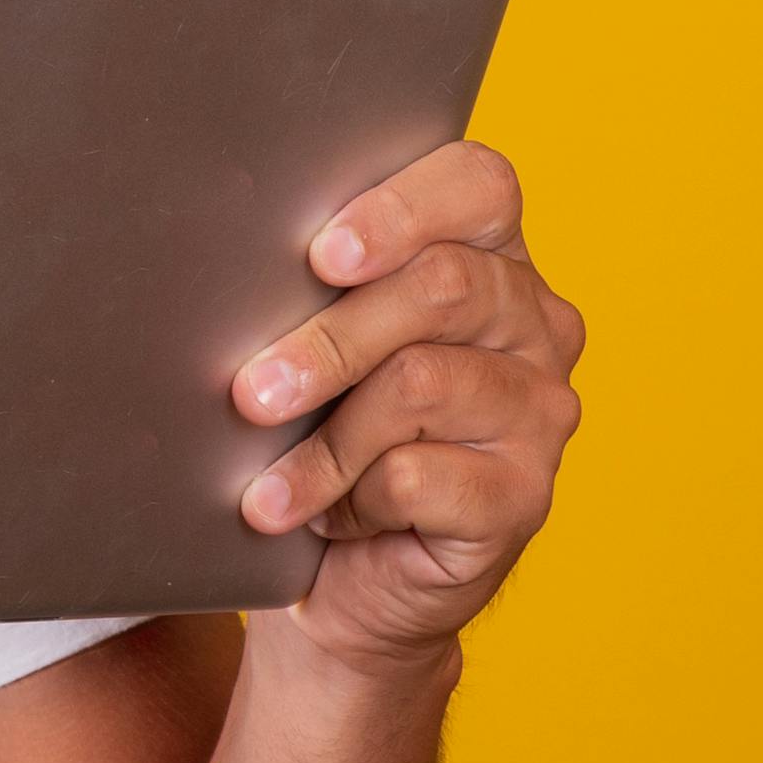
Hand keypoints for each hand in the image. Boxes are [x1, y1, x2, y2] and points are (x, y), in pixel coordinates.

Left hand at [232, 139, 585, 676]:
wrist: (341, 577)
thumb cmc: (315, 432)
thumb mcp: (310, 341)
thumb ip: (306, 286)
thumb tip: (222, 258)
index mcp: (487, 255)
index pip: (477, 185)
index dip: (400, 210)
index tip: (319, 254)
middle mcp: (533, 322)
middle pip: (441, 286)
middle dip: (327, 338)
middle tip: (249, 393)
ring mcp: (541, 409)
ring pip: (422, 383)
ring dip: (322, 441)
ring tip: (260, 485)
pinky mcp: (527, 497)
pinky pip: (422, 476)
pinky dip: (350, 500)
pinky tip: (322, 520)